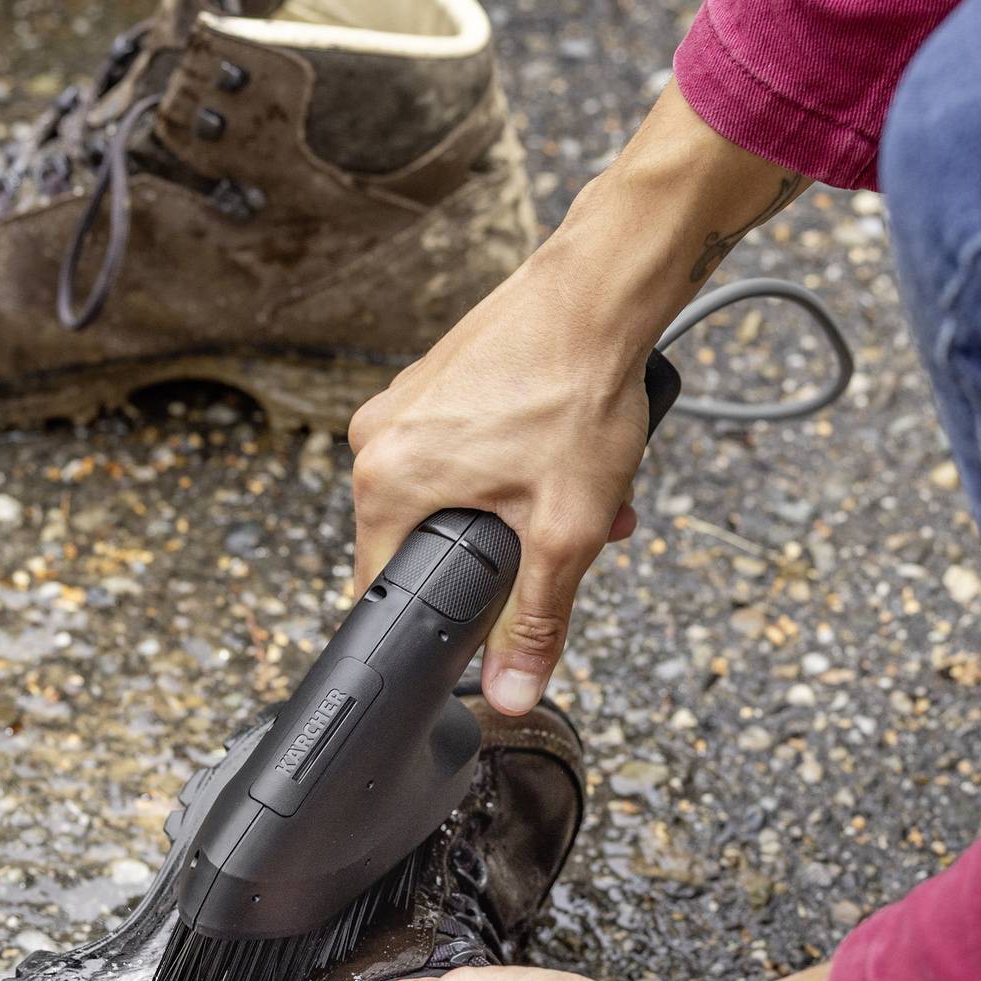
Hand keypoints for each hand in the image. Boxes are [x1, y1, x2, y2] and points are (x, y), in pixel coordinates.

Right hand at [348, 82, 810, 714]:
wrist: (602, 288)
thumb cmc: (577, 391)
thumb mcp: (565, 529)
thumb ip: (535, 621)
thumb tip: (509, 693)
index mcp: (386, 480)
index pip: (384, 589)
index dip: (438, 620)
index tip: (482, 622)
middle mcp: (378, 437)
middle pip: (427, 539)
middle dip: (504, 555)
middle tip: (566, 540)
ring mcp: (407, 401)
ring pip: (456, 490)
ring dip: (521, 506)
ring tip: (587, 492)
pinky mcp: (438, 378)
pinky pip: (466, 445)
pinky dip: (516, 461)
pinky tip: (570, 452)